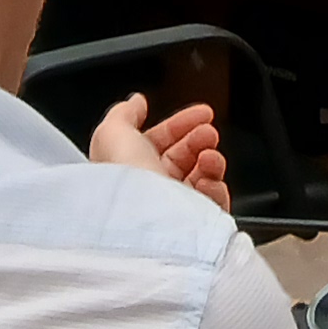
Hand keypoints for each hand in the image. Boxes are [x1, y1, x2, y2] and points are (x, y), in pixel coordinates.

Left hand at [91, 92, 229, 210]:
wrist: (143, 221)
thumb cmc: (124, 181)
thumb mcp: (112, 134)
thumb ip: (124, 113)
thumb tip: (136, 101)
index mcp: (130, 169)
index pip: (160, 142)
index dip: (180, 123)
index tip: (202, 113)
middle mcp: (151, 191)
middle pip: (184, 157)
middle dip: (200, 138)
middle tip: (208, 133)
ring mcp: (173, 209)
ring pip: (202, 178)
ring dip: (211, 160)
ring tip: (209, 157)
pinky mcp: (193, 227)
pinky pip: (212, 202)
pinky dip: (214, 188)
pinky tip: (207, 182)